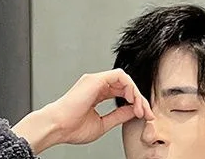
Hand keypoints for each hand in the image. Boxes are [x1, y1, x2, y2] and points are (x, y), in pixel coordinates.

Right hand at [13, 71, 153, 154]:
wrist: (58, 127)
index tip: (144, 116)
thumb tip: (134, 111)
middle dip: (139, 99)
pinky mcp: (96, 79)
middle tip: (147, 113)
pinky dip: (129, 86)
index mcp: (96, 94)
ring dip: (136, 93)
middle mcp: (97, 85)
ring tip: (141, 108)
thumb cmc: (72, 128)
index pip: (121, 93)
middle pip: (125, 86)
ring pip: (124, 79)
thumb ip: (118, 115)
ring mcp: (96, 80)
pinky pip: (119, 76)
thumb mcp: (103, 124)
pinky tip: (133, 99)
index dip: (135, 103)